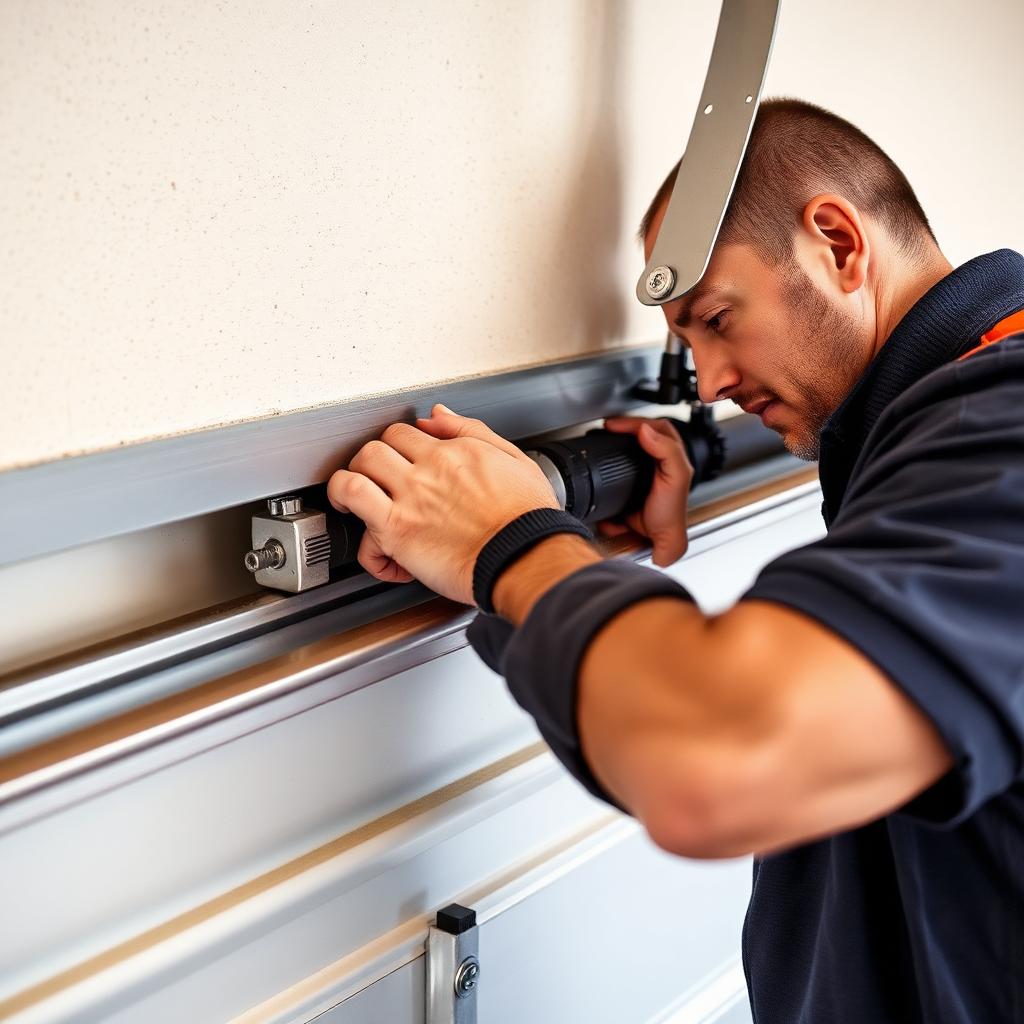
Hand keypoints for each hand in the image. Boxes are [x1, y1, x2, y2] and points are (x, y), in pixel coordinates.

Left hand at [327, 405, 559, 603]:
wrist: (527, 556)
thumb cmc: (527, 520)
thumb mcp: (513, 459)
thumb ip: (471, 431)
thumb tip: (438, 415)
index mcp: (454, 452)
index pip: (405, 433)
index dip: (397, 448)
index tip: (400, 465)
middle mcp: (429, 469)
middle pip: (376, 447)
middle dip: (371, 465)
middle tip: (375, 484)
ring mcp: (410, 498)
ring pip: (357, 469)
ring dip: (349, 485)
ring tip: (352, 503)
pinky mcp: (398, 529)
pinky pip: (355, 502)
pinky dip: (354, 521)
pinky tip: (370, 542)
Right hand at [597, 417, 692, 565]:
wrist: (656, 539)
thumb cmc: (670, 513)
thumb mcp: (677, 477)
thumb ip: (667, 451)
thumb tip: (645, 431)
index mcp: (672, 456)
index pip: (656, 427)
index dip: (635, 422)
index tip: (615, 424)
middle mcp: (659, 462)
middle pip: (642, 433)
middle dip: (624, 427)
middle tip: (608, 427)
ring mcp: (643, 473)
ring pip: (629, 448)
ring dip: (617, 441)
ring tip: (605, 436)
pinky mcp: (629, 486)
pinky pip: (618, 467)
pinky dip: (611, 461)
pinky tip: (605, 458)